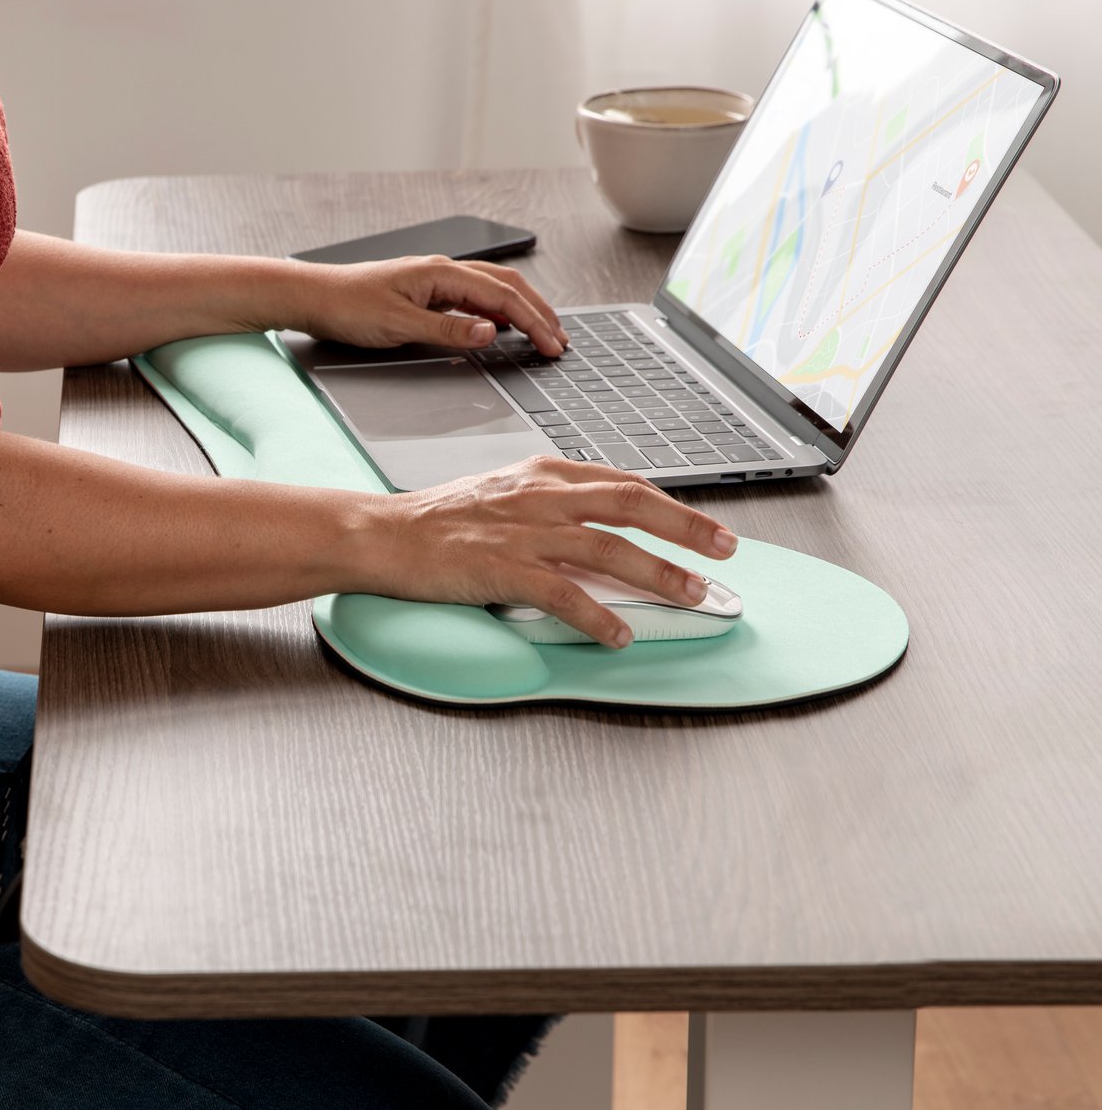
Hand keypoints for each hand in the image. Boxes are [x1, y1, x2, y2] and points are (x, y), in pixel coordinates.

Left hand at [296, 255, 568, 356]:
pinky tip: (502, 325)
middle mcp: (443, 271)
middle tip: (560, 341)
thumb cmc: (348, 306)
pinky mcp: (426, 292)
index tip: (552, 345)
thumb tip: (490, 333)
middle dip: (538, 313)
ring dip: (522, 309)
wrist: (314, 296)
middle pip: (507, 286)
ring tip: (543, 331)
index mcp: (442, 273)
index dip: (533, 321)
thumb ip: (447, 329)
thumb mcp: (399, 325)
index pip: (502, 296)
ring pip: (493, 289)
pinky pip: (473, 297)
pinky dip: (497, 310)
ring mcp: (435, 280)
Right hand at [369, 455, 737, 647]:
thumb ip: (549, 506)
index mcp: (541, 475)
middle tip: (726, 550)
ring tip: (692, 595)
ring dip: (659, 574)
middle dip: (687, 528)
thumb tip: (595, 533)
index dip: (672, 506)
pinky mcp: (503, 568)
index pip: (623, 483)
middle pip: (632, 505)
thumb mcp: (501, 495)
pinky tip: (618, 634)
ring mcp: (523, 532)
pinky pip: (564, 594)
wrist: (382, 535)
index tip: (703, 527)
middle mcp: (540, 497)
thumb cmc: (435, 521)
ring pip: (609, 548)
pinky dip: (598, 616)